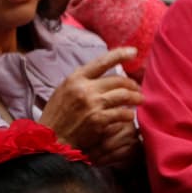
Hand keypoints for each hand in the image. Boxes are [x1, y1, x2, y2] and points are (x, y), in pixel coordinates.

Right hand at [39, 47, 141, 161]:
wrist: (52, 139)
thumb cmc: (57, 115)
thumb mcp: (64, 91)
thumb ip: (82, 81)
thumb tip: (103, 74)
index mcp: (75, 78)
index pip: (102, 61)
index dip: (120, 54)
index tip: (134, 52)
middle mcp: (85, 89)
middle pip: (118, 80)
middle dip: (132, 84)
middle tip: (137, 89)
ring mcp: (93, 105)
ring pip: (124, 95)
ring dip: (136, 98)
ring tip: (139, 100)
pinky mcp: (100, 120)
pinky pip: (123, 113)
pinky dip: (129, 114)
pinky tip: (130, 115)